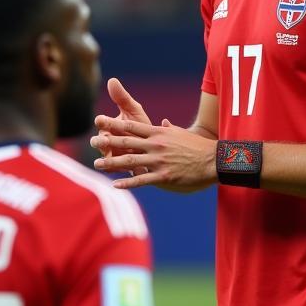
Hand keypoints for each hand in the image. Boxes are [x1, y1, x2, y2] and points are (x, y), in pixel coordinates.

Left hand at [91, 117, 215, 191]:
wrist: (214, 160)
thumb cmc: (199, 147)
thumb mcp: (182, 133)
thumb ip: (169, 128)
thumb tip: (162, 122)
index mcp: (159, 133)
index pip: (132, 126)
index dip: (114, 123)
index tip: (99, 120)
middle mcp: (156, 145)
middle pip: (126, 141)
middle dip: (108, 141)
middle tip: (91, 141)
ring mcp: (159, 161)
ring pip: (130, 161)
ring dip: (112, 163)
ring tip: (97, 165)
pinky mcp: (164, 176)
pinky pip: (142, 180)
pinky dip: (128, 182)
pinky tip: (115, 185)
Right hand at [92, 78, 152, 174]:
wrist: (155, 145)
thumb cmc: (141, 124)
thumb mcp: (134, 110)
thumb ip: (122, 97)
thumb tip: (112, 80)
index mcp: (110, 128)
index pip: (102, 123)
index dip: (102, 122)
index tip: (100, 119)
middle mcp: (109, 143)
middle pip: (100, 143)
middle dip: (100, 142)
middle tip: (100, 142)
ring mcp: (116, 157)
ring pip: (109, 160)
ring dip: (109, 160)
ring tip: (110, 161)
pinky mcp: (126, 168)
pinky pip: (124, 171)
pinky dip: (127, 172)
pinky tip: (134, 171)